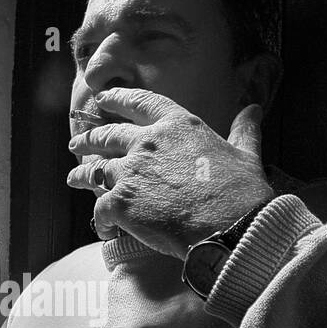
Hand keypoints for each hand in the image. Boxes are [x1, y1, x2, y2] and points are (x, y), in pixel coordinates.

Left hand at [66, 88, 274, 257]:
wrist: (230, 228)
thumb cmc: (241, 193)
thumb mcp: (246, 154)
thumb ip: (244, 131)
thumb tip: (253, 109)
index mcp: (178, 125)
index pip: (139, 102)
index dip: (117, 99)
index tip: (103, 99)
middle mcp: (148, 142)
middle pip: (108, 135)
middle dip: (89, 138)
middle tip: (77, 141)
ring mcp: (131, 171)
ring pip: (95, 169)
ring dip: (82, 174)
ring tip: (73, 178)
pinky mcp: (121, 202)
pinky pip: (99, 209)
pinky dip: (100, 220)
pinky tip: (105, 228)